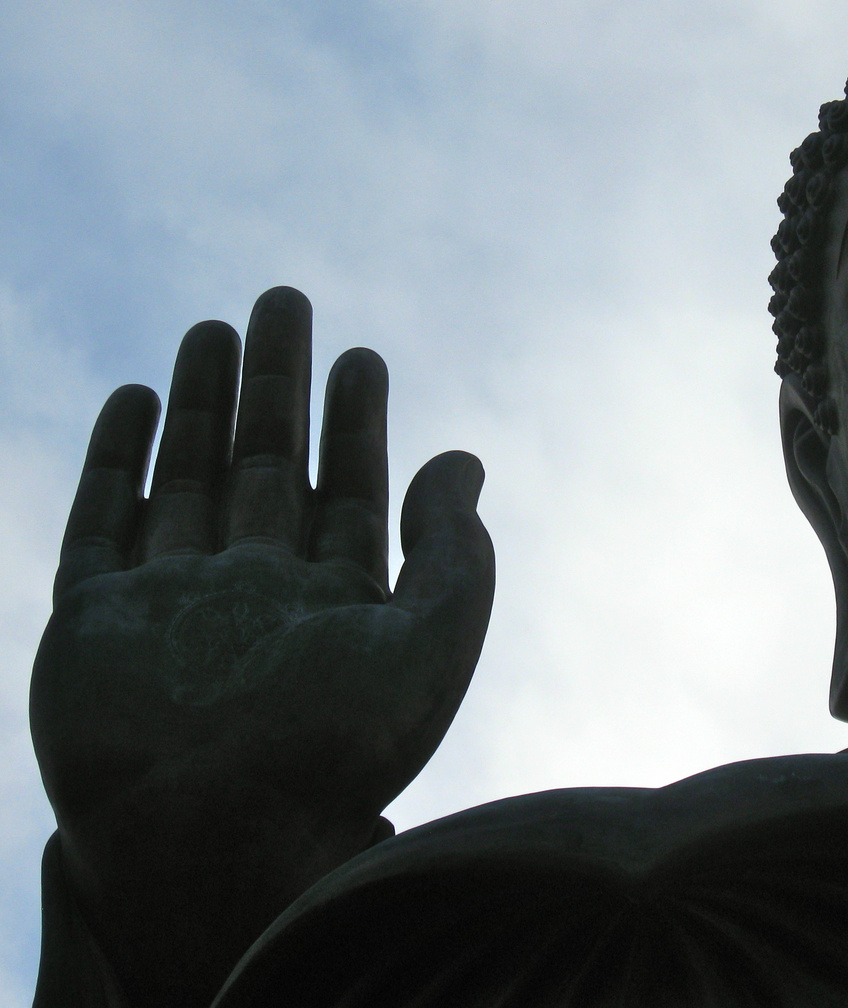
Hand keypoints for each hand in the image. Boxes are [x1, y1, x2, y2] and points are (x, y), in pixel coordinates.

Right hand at [30, 287, 494, 1005]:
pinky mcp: (91, 622)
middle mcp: (255, 595)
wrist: (218, 838)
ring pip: (189, 477)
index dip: (358, 422)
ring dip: (203, 404)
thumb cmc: (337, 750)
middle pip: (267, 465)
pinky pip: (102, 523)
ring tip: (215, 327)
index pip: (351, 490)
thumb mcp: (431, 642)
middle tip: (286, 301)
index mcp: (337, 604)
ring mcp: (172, 605)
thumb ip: (453, 553)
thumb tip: (464, 459)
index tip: (362, 357)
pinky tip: (139, 397)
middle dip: (277, 386)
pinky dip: (118, 459)